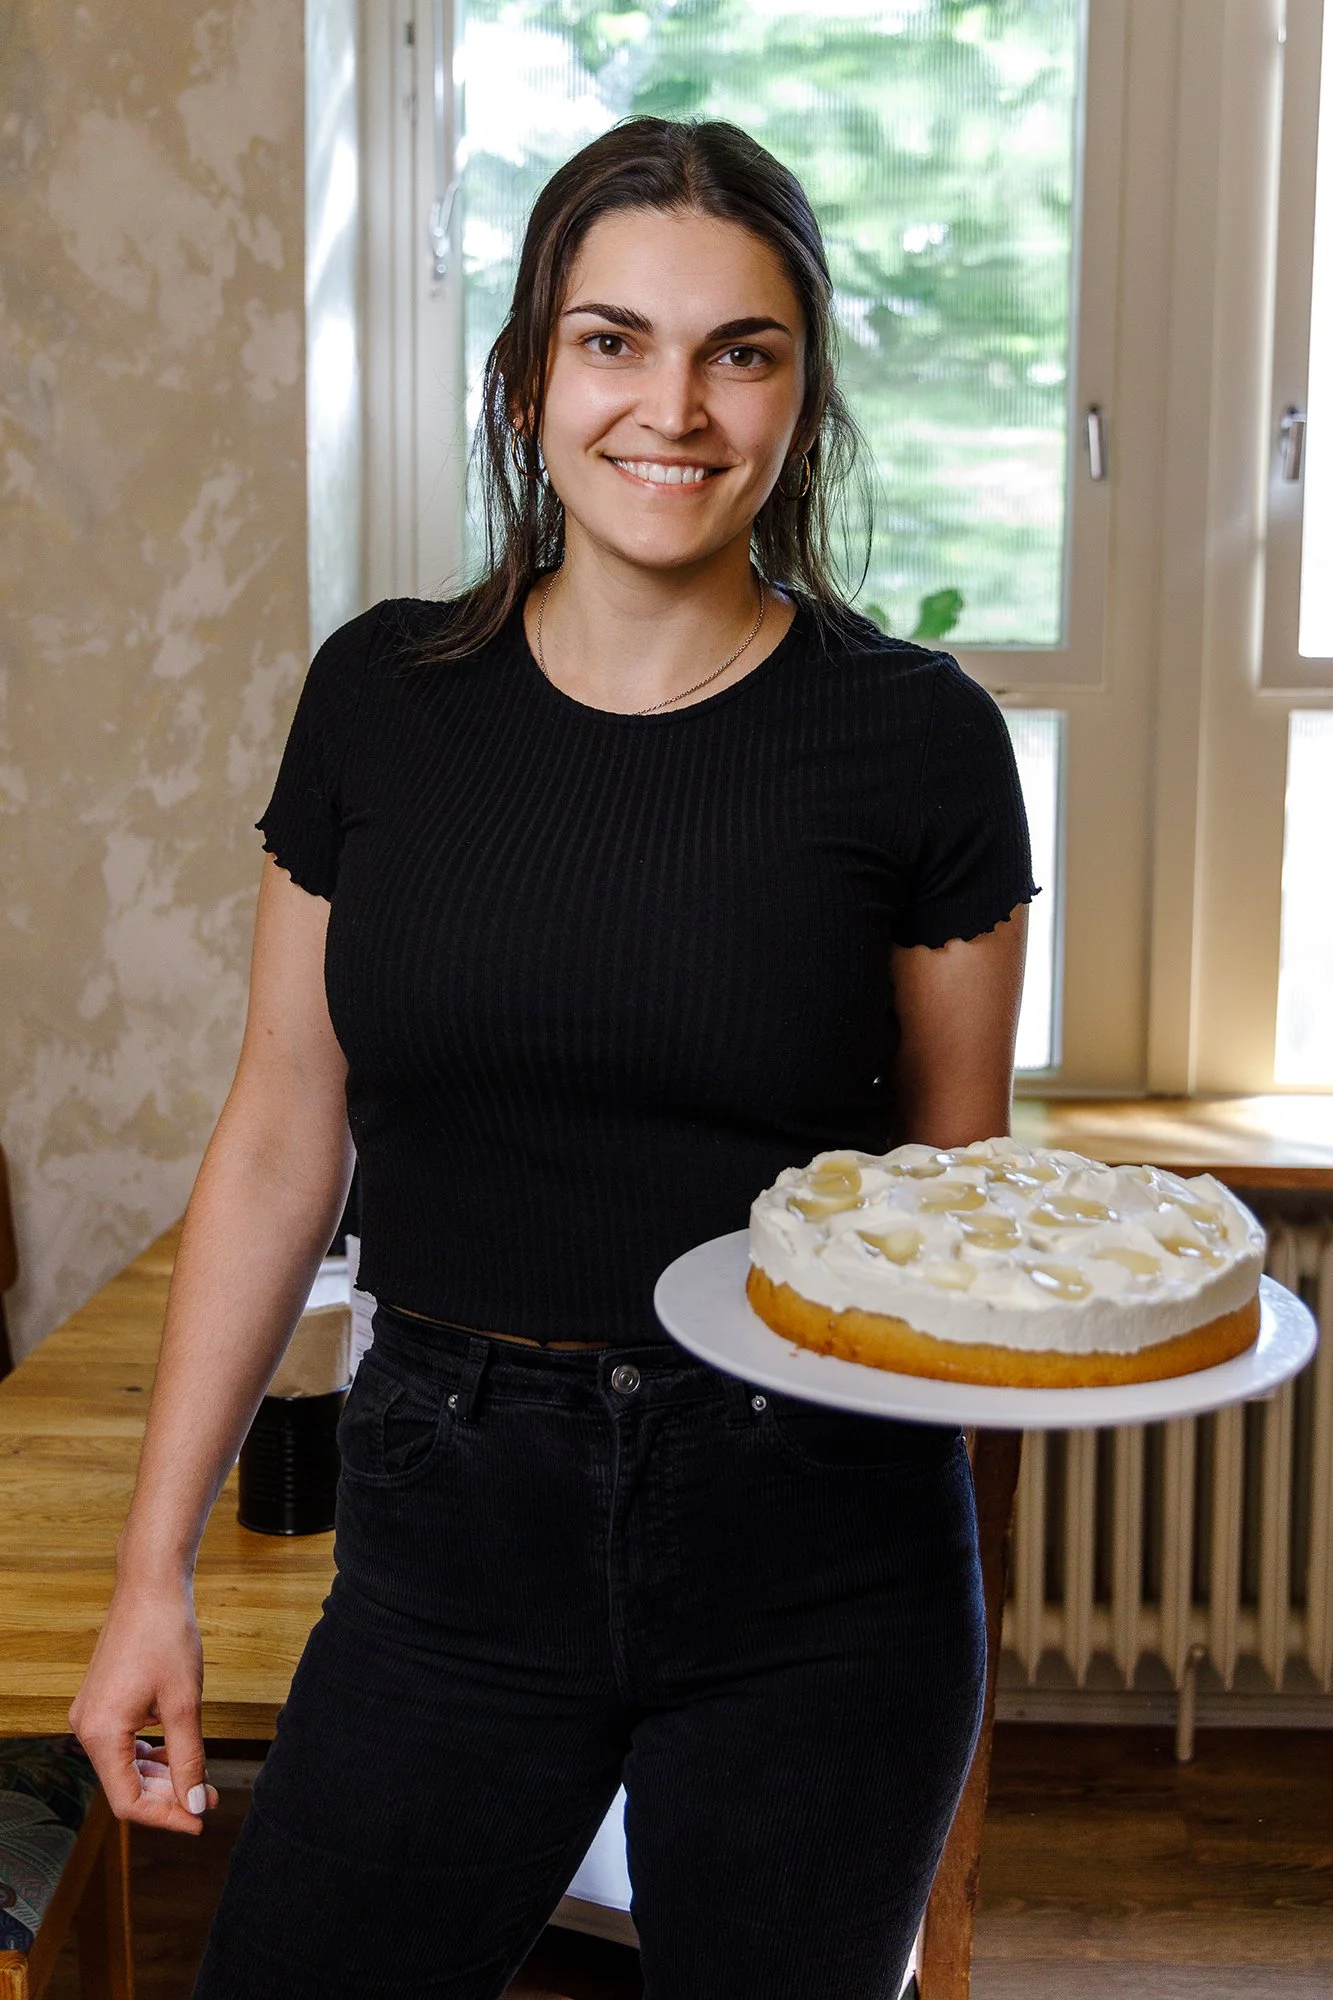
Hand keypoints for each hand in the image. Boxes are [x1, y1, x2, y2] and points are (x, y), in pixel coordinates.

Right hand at [69, 1579, 220, 1834]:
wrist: (150, 1586)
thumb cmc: (167, 1636)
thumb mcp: (184, 1704)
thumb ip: (189, 1760)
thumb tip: (194, 1805)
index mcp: (100, 1733)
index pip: (128, 1801)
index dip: (165, 1817)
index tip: (200, 1820)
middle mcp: (86, 1728)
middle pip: (125, 1785)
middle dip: (168, 1796)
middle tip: (208, 1798)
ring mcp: (92, 1714)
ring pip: (125, 1765)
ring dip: (162, 1776)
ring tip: (200, 1779)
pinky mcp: (102, 1702)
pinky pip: (123, 1743)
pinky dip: (150, 1754)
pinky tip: (178, 1753)